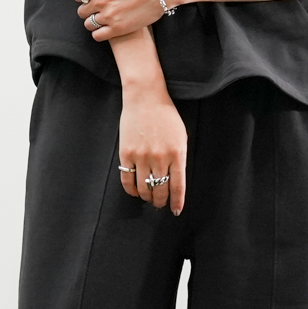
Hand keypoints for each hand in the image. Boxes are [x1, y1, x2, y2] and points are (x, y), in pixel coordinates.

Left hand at [75, 0, 166, 41]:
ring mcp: (108, 16)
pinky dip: (99, 33)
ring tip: (104, 17)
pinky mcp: (118, 29)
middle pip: (82, 11)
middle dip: (88, 8)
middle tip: (99, 7)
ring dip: (93, 21)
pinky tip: (106, 27)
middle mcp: (100, 1)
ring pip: (88, 24)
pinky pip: (97, 36)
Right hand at [119, 86, 186, 213]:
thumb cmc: (166, 116)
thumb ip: (179, 159)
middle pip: (160, 190)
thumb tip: (174, 181)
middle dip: (161, 201)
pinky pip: (127, 180)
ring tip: (148, 198)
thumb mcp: (180, 137)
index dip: (177, 202)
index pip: (178, 187)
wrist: (145, 98)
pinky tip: (135, 192)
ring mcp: (142, 156)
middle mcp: (160, 158)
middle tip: (160, 204)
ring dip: (147, 197)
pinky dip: (131, 190)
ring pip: (144, 188)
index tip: (176, 210)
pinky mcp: (126, 154)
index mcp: (177, 154)